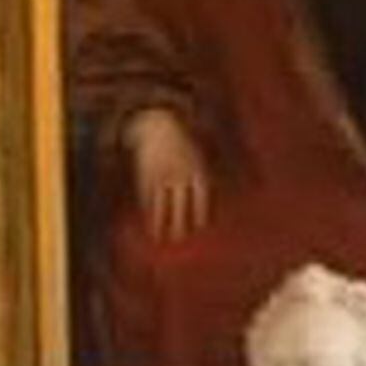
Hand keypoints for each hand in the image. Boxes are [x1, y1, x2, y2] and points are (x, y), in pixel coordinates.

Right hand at [122, 107, 210, 241]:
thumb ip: (204, 176)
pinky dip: (147, 210)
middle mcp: (179, 173)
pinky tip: (147, 221)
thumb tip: (219, 196)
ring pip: (160, 203)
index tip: (199, 226)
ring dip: (158, 222)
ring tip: (157, 237)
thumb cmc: (182, 144)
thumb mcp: (198, 156)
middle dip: (178, 223)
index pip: (200, 195)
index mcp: (196, 168)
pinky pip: (147, 196)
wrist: (158, 127)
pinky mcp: (146, 175)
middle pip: (179, 204)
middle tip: (178, 239)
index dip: (200, 212)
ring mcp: (161, 175)